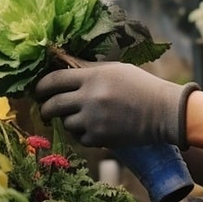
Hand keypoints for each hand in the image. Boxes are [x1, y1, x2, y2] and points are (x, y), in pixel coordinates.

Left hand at [33, 62, 198, 148]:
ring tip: (82, 117)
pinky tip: (97, 127)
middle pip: (52, 104)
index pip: (54, 80)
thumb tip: (61, 64)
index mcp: (92, 77)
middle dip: (45, 109)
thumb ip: (87, 69)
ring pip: (66, 123)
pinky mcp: (99, 137)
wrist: (164, 112)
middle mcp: (89, 97)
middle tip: (45, 110)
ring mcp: (93, 119)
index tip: (38, 91)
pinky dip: (84, 134)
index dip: (41, 86)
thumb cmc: (141, 86)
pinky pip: (79, 137)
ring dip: (69, 121)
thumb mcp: (115, 69)